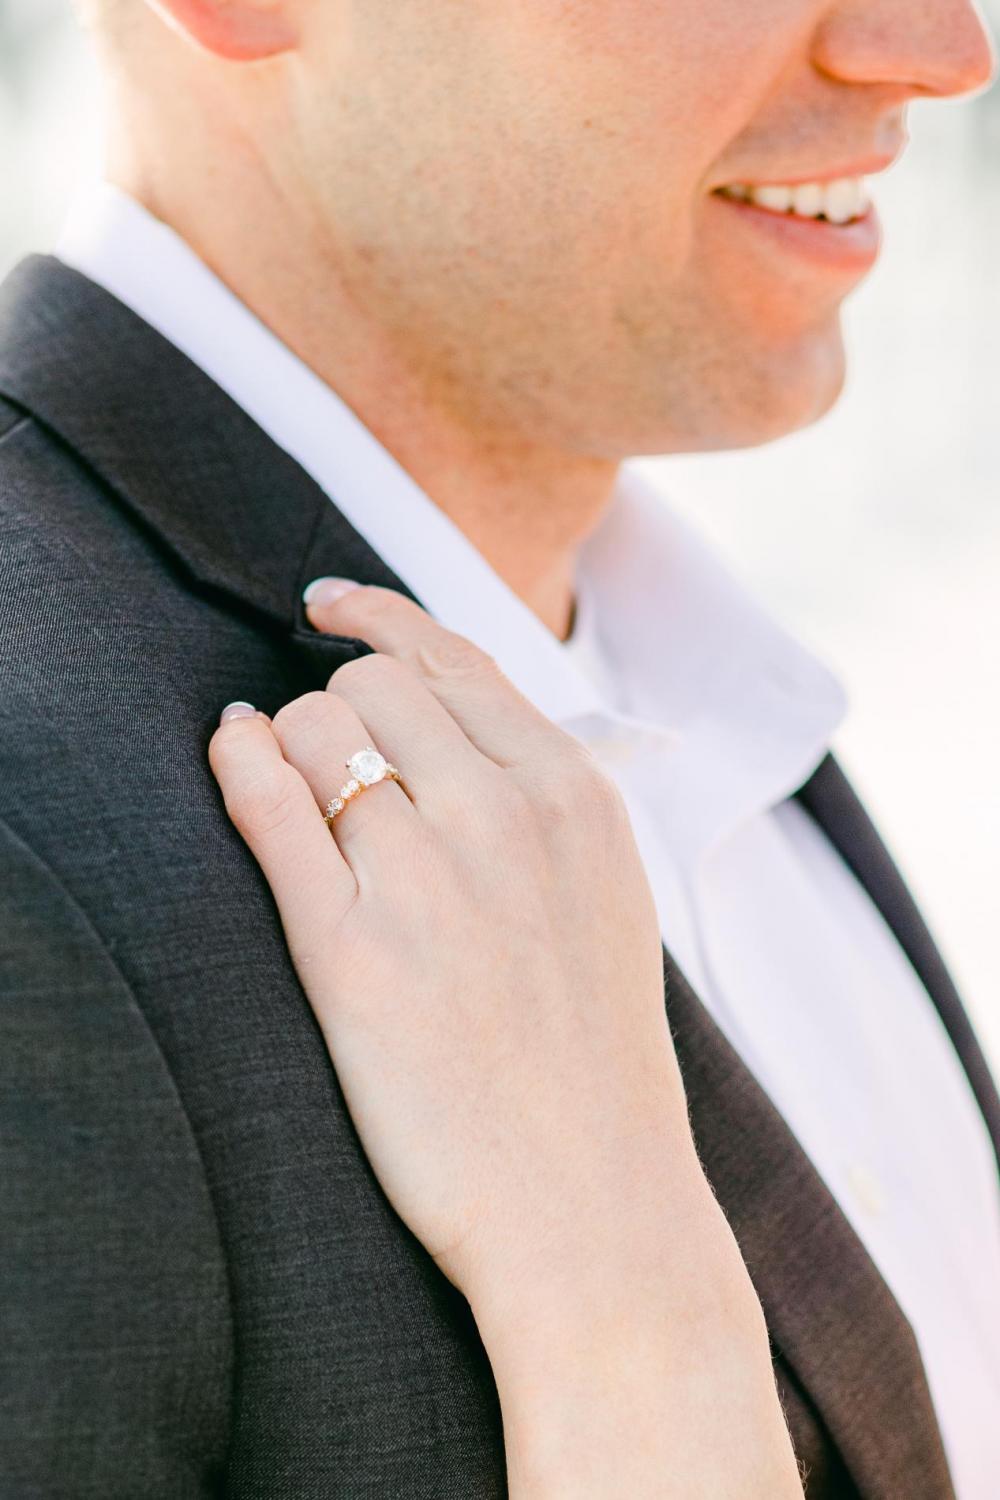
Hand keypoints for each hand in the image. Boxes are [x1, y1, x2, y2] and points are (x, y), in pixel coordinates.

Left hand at [208, 581, 801, 1496]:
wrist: (593, 1205)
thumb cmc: (595, 1057)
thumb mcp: (605, 896)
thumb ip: (540, 795)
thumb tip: (445, 712)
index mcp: (576, 798)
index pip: (454, 660)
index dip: (380, 619)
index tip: (329, 603)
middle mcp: (508, 817)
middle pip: (374, 684)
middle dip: (338, 705)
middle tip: (331, 761)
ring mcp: (430, 880)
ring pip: (318, 729)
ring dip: (291, 746)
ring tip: (296, 797)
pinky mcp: (352, 953)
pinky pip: (268, 807)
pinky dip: (236, 764)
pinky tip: (229, 755)